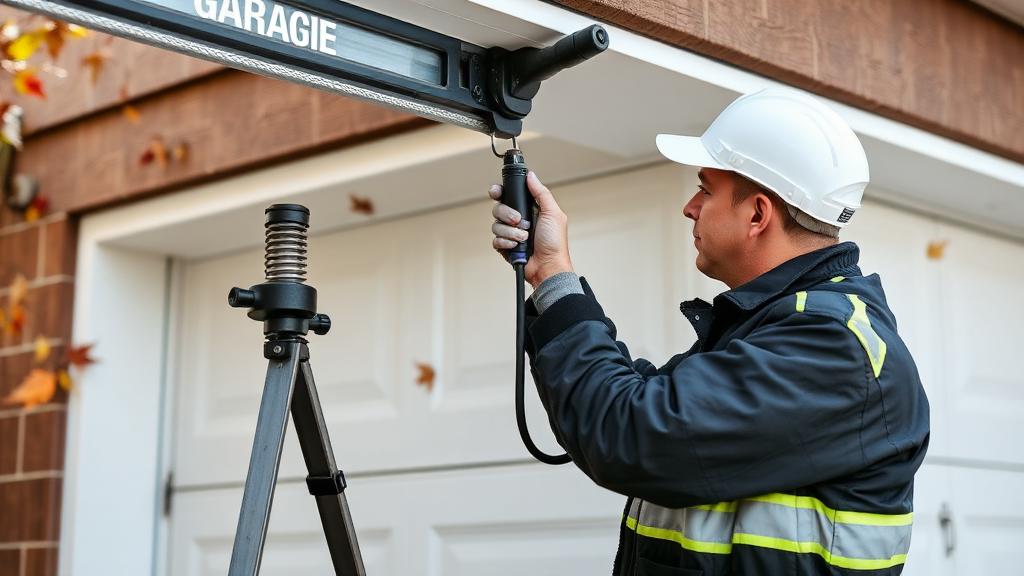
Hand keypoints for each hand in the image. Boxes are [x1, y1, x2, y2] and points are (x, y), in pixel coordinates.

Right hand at [489, 171, 573, 287]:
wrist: (549, 266)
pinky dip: (506, 243)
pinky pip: (495, 240)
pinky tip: (516, 246)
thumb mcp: (553, 213)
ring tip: (524, 238)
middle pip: (498, 208)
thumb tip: (531, 176)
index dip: (499, 192)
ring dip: (510, 231)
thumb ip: (541, 193)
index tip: (497, 192)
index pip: (508, 195)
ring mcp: (511, 233)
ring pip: (496, 224)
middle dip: (507, 214)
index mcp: (528, 209)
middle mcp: (518, 219)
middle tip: (519, 221)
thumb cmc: (555, 242)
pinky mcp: (505, 246)